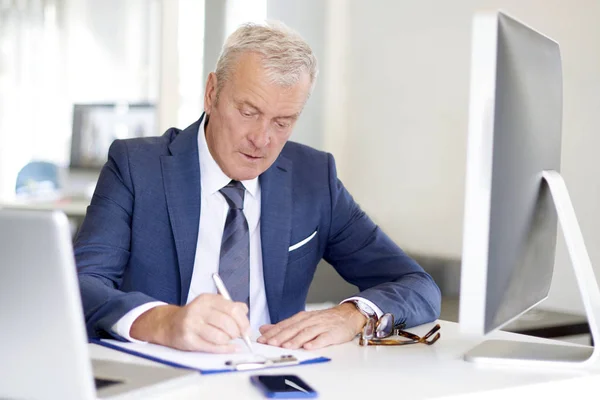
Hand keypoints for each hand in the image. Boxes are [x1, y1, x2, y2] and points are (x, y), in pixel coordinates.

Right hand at [130, 294, 249, 352]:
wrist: (169, 324)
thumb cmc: (195, 316)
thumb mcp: (211, 305)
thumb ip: (229, 306)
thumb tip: (245, 311)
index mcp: (207, 299)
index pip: (232, 309)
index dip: (243, 321)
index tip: (247, 329)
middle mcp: (199, 310)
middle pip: (227, 323)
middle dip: (237, 332)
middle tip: (238, 336)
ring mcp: (192, 325)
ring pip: (220, 336)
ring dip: (228, 341)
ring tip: (227, 339)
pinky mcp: (188, 339)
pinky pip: (211, 347)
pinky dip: (224, 349)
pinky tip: (228, 348)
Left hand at [257, 303, 366, 349]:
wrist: (347, 315)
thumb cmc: (324, 320)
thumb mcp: (303, 320)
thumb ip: (284, 326)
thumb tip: (265, 329)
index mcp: (302, 318)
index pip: (284, 325)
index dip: (273, 332)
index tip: (262, 339)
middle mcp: (310, 320)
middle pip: (293, 328)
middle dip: (281, 336)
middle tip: (270, 343)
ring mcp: (321, 326)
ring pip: (307, 332)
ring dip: (296, 340)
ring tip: (286, 346)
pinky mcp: (333, 333)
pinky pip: (324, 338)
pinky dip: (316, 342)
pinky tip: (309, 347)